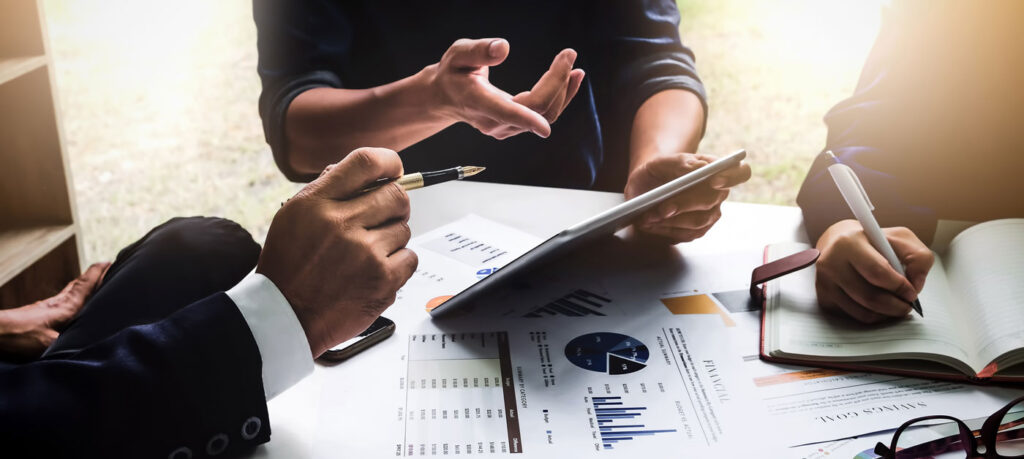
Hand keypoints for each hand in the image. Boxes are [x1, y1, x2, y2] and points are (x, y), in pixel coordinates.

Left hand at [0, 262, 109, 359]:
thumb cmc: (20, 337)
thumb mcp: (50, 343)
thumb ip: (71, 342)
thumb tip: (89, 345)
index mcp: (66, 307)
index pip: (86, 285)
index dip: (99, 273)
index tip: (110, 262)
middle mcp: (58, 303)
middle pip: (78, 284)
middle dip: (93, 276)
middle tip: (105, 268)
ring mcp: (46, 308)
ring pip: (69, 292)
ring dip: (82, 286)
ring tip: (93, 284)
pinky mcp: (37, 315)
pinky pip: (61, 301)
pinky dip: (71, 296)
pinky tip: (70, 305)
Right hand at [257, 147, 417, 356]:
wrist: (285, 316)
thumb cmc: (289, 268)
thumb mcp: (293, 216)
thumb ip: (328, 191)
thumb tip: (365, 174)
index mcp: (317, 203)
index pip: (365, 163)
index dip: (388, 162)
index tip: (394, 169)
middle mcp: (341, 224)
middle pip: (396, 195)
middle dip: (394, 205)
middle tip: (383, 218)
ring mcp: (365, 253)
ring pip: (404, 229)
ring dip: (391, 239)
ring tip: (365, 255)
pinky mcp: (382, 280)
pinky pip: (410, 257)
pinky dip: (398, 264)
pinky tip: (374, 271)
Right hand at [430, 38, 584, 139]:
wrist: (446, 97)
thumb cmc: (453, 73)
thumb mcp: (458, 54)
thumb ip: (479, 50)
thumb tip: (504, 48)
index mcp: (479, 102)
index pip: (507, 113)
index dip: (527, 119)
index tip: (544, 126)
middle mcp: (494, 121)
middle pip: (536, 109)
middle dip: (558, 83)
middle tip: (569, 55)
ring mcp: (505, 128)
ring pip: (544, 115)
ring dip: (564, 91)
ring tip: (575, 68)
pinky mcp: (515, 127)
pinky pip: (544, 115)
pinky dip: (560, 97)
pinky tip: (569, 79)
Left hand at [624, 152, 750, 242]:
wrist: (646, 187)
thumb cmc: (658, 171)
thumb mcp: (662, 161)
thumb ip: (680, 162)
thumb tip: (697, 170)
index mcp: (716, 169)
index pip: (740, 172)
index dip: (732, 177)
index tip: (714, 180)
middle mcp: (719, 193)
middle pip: (712, 200)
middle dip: (685, 204)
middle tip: (663, 208)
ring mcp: (710, 214)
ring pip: (699, 221)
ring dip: (672, 220)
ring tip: (649, 216)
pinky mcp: (697, 231)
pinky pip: (687, 234)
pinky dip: (667, 230)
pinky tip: (651, 224)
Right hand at [814, 220, 933, 323]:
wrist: (838, 244)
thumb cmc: (873, 242)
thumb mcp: (900, 239)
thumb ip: (918, 257)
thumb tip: (915, 285)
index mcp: (849, 242)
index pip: (877, 272)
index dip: (899, 287)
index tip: (912, 293)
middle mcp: (831, 262)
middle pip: (869, 296)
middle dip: (896, 306)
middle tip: (907, 306)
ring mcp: (824, 282)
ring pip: (862, 311)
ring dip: (886, 314)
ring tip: (897, 307)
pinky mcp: (823, 297)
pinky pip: (853, 316)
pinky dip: (872, 316)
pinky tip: (880, 307)